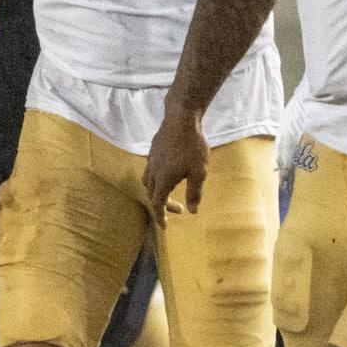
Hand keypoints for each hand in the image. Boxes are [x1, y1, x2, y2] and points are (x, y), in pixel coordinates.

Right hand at [143, 108, 208, 231]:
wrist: (181, 120)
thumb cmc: (193, 146)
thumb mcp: (199, 172)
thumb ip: (194, 193)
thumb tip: (192, 211)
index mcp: (164, 180)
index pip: (157, 204)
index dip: (160, 217)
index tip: (164, 227)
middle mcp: (154, 172)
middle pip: (152, 195)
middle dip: (162, 206)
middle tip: (179, 209)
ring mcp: (151, 161)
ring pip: (148, 183)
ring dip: (156, 192)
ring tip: (169, 193)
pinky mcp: (152, 152)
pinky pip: (150, 171)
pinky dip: (156, 179)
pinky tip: (168, 173)